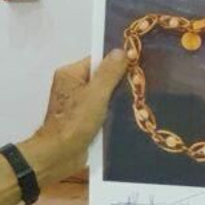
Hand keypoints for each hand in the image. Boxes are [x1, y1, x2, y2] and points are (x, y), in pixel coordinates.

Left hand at [24, 50, 129, 183]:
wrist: (60, 154)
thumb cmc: (76, 121)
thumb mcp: (96, 94)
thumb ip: (109, 72)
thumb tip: (121, 50)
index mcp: (70, 74)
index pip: (97, 60)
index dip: (117, 62)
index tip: (139, 65)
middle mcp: (72, 85)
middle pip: (102, 77)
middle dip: (120, 81)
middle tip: (144, 84)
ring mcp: (77, 103)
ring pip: (104, 95)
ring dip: (118, 98)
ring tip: (141, 99)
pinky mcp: (83, 119)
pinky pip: (102, 109)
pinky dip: (113, 111)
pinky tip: (131, 114)